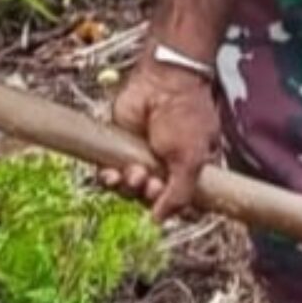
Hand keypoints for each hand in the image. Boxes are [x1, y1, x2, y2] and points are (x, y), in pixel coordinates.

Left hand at [102, 59, 222, 217]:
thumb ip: (179, 194)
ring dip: (130, 187)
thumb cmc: (185, 115)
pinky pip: (110, 176)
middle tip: (152, 182)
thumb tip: (159, 220)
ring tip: (135, 171)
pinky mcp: (119, 150)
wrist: (163, 82)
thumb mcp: (192, 159)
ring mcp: (141, 159)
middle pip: (151, 201)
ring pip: (129, 191)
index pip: (181, 204)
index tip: (167, 205)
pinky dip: (109, 179)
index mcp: (190, 171)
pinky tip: (112, 174)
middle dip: (148, 196)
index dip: (172, 208)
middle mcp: (165, 168)